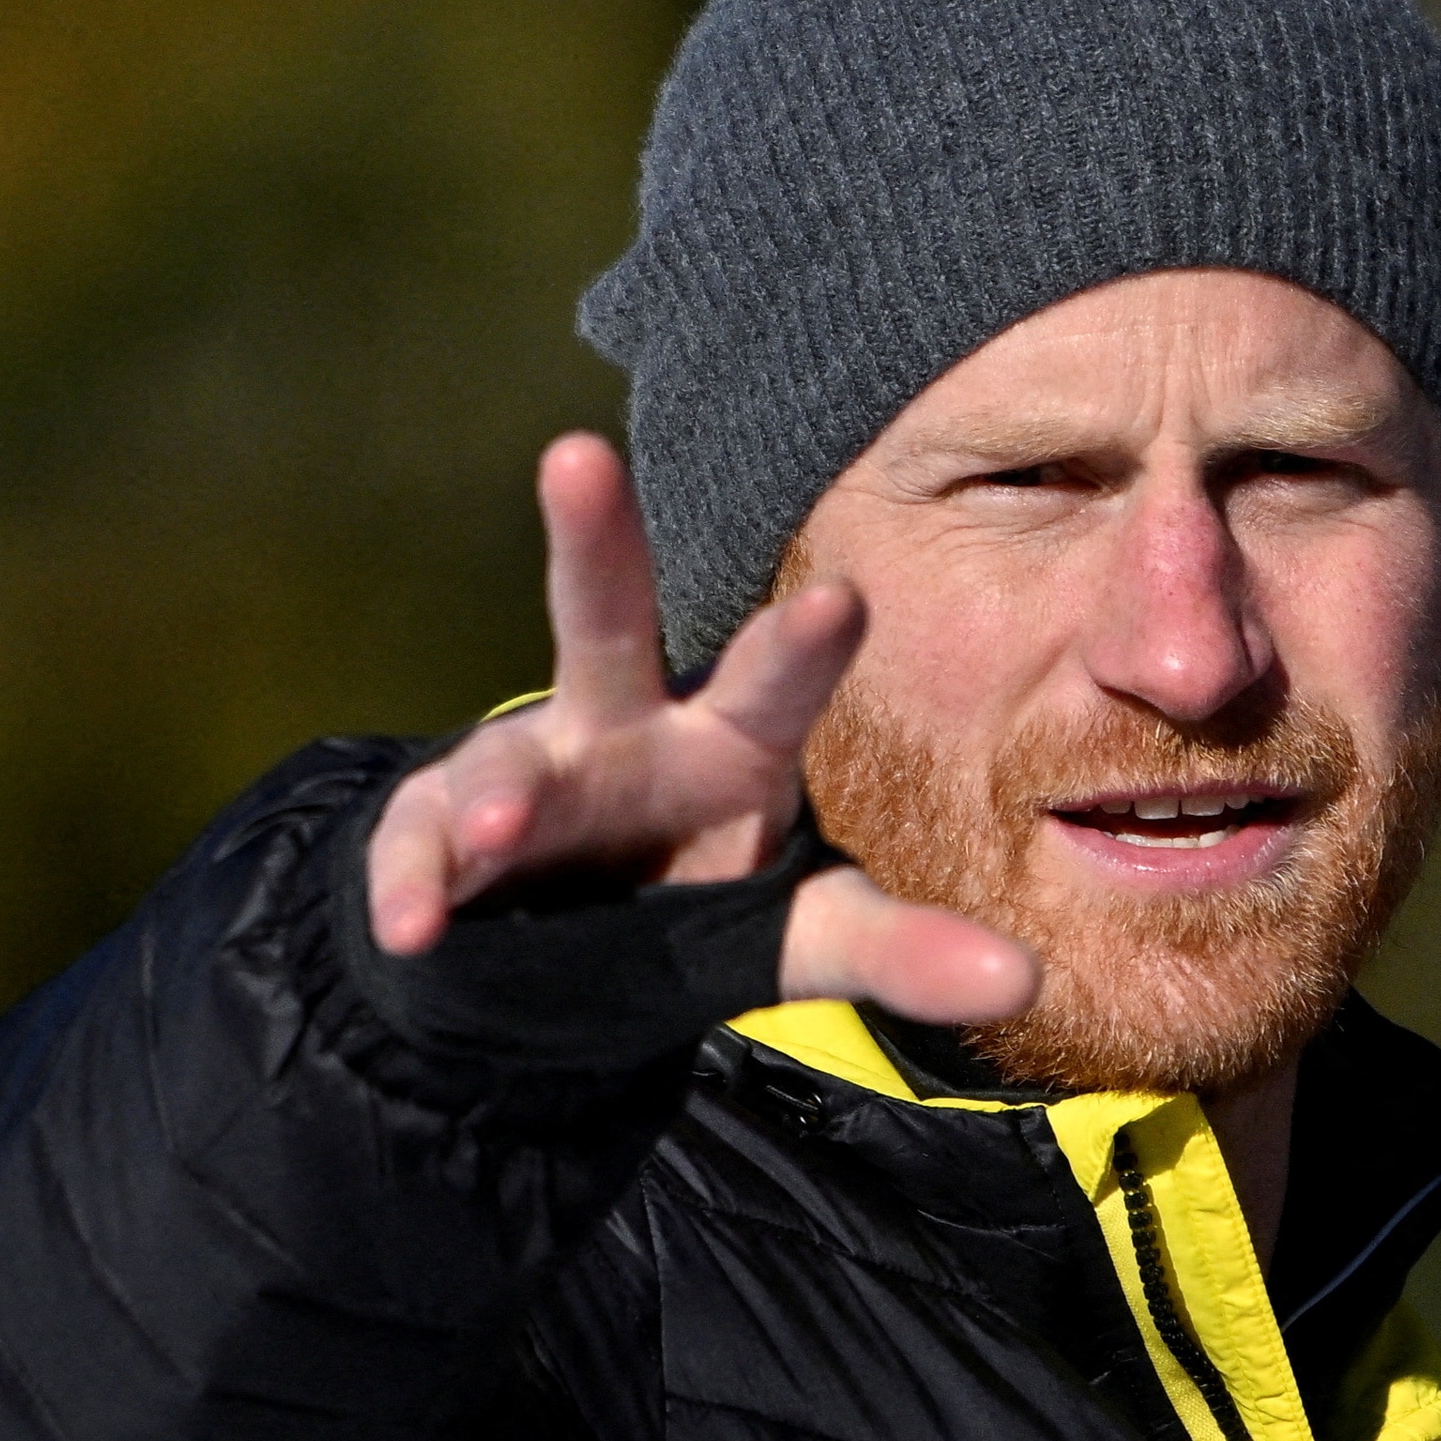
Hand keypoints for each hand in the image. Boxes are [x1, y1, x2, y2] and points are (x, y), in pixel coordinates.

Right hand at [362, 434, 1037, 1023]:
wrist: (559, 948)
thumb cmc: (697, 897)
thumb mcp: (803, 933)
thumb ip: (898, 951)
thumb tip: (1029, 984)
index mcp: (731, 739)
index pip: (774, 681)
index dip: (803, 644)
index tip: (840, 599)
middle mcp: (626, 730)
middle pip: (605, 622)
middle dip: (593, 540)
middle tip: (577, 456)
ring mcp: (530, 774)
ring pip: (508, 759)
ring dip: (498, 790)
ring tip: (500, 827)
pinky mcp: (445, 833)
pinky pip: (424, 851)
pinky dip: (416, 884)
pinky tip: (411, 924)